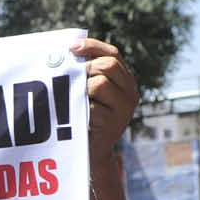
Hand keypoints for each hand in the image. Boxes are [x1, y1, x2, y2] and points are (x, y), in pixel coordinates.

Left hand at [71, 38, 135, 159]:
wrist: (93, 152)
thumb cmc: (88, 117)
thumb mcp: (93, 92)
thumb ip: (89, 73)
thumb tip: (69, 50)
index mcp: (126, 81)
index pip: (113, 54)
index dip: (92, 47)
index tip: (71, 47)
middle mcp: (130, 93)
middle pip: (109, 65)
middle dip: (85, 68)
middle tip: (70, 76)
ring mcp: (124, 110)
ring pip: (100, 84)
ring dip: (81, 89)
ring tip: (73, 99)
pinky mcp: (112, 125)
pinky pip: (91, 107)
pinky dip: (79, 108)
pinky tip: (74, 115)